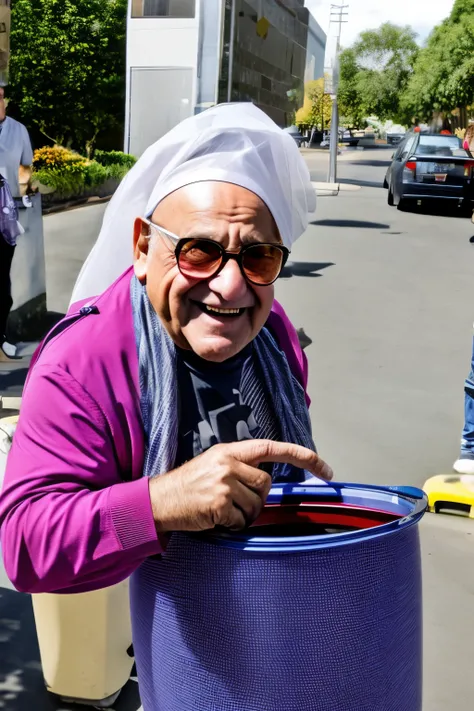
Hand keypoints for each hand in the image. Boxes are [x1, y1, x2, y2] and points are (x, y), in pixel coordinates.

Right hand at [148, 440, 332, 532]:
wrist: (158, 501)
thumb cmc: (188, 487)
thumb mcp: (213, 465)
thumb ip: (240, 466)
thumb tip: (266, 482)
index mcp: (229, 450)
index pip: (272, 448)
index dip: (302, 457)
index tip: (325, 469)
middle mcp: (228, 462)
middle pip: (266, 484)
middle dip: (256, 498)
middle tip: (233, 503)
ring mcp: (224, 482)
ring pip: (256, 505)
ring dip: (243, 515)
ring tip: (220, 510)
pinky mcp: (219, 503)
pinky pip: (242, 521)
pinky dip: (231, 525)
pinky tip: (214, 518)